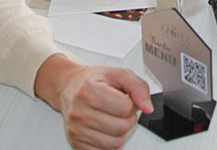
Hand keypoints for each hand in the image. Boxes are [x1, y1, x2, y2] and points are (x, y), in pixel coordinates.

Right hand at [36, 56, 153, 149]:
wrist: (69, 88)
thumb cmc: (92, 81)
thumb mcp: (118, 74)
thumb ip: (138, 87)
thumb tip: (147, 108)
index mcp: (89, 91)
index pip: (125, 108)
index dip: (132, 104)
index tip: (125, 99)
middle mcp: (79, 112)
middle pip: (121, 128)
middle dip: (128, 119)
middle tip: (121, 110)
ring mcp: (76, 130)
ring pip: (115, 143)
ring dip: (120, 132)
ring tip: (114, 119)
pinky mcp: (76, 143)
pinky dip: (110, 142)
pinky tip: (105, 128)